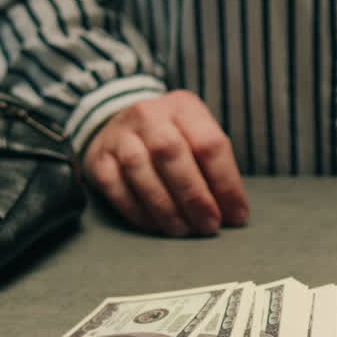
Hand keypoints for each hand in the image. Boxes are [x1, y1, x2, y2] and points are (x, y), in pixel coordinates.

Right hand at [82, 90, 248, 235]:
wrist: (119, 123)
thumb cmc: (171, 136)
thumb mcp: (196, 135)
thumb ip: (214, 167)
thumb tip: (232, 211)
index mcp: (183, 107)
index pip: (209, 144)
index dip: (226, 183)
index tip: (236, 214)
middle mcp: (149, 115)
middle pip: (172, 154)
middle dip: (195, 196)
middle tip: (209, 225)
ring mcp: (120, 136)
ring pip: (140, 171)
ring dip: (166, 207)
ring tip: (183, 229)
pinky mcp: (99, 159)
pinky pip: (116, 188)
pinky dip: (139, 212)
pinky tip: (156, 225)